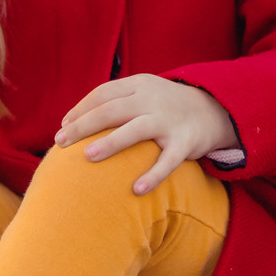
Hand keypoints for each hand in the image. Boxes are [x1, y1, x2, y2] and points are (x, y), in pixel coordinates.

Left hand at [56, 74, 236, 194]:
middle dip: (83, 125)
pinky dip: (153, 175)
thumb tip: (73, 122)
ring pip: (136, 129)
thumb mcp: (143, 93)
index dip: (81, 109)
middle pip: (112, 109)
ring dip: (111, 142)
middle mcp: (152, 99)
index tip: (63, 126)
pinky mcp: (186, 142)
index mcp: (139, 85)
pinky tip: (136, 190)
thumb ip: (114, 102)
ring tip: (88, 156)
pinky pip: (168, 160)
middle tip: (60, 142)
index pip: (103, 94)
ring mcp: (169, 120)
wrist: (215, 109)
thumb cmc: (165, 107)